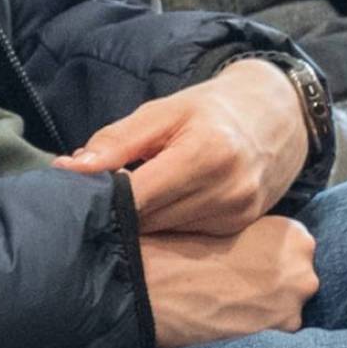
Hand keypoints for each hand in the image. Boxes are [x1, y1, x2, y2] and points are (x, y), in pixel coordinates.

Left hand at [58, 57, 311, 234]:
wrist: (275, 118)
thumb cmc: (209, 110)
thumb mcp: (163, 111)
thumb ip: (117, 141)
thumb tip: (71, 170)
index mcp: (205, 154)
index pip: (137, 195)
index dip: (102, 198)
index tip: (75, 194)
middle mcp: (227, 190)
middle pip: (149, 220)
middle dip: (118, 211)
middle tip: (97, 197)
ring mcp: (237, 215)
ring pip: (165, 234)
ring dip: (141, 222)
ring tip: (130, 200)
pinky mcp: (239, 229)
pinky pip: (187, 237)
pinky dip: (167, 226)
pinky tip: (160, 209)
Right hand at [140, 216, 319, 347]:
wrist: (159, 287)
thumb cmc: (183, 250)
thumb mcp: (227, 226)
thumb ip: (254, 237)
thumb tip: (257, 253)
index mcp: (293, 233)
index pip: (294, 249)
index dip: (268, 259)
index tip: (247, 264)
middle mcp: (304, 266)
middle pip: (297, 279)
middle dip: (273, 284)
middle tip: (238, 288)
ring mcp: (296, 302)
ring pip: (287, 307)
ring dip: (266, 309)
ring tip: (231, 307)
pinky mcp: (282, 333)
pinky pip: (275, 332)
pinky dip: (256, 329)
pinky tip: (231, 322)